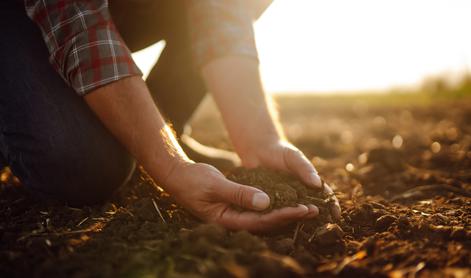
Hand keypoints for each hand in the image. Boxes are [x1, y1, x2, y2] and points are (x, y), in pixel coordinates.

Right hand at [163, 161, 318, 231]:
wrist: (178, 176)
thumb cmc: (193, 180)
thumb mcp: (216, 185)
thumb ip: (240, 194)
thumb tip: (266, 203)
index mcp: (227, 220)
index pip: (261, 222)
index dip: (283, 216)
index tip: (303, 209)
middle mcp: (233, 221)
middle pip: (266, 223)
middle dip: (290, 217)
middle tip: (314, 211)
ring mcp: (234, 215)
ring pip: (264, 217)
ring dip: (285, 212)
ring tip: (306, 208)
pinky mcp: (235, 207)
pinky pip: (258, 209)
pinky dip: (274, 205)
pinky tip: (287, 201)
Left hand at [238, 140, 340, 219]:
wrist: (258, 150)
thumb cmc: (280, 151)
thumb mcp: (294, 157)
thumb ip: (305, 169)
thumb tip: (317, 184)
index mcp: (309, 184)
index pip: (324, 196)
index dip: (331, 206)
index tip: (336, 215)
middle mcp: (299, 195)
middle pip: (311, 208)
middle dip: (318, 218)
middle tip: (322, 228)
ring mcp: (284, 200)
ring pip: (294, 214)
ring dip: (299, 221)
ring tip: (303, 229)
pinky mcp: (269, 203)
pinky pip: (276, 212)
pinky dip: (279, 219)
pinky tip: (280, 226)